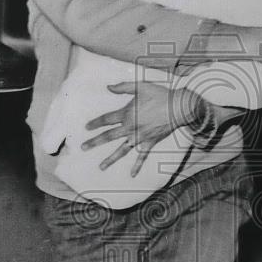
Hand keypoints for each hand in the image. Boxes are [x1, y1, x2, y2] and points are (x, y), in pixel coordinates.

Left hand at [81, 81, 197, 175]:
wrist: (178, 107)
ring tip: (101, 167)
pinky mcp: (150, 143)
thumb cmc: (160, 95)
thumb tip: (108, 87)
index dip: (95, 123)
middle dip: (95, 142)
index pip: (106, 120)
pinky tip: (132, 175)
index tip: (85, 128)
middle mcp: (130, 128)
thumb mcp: (140, 86)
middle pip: (109, 136)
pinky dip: (137, 166)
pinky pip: (142, 156)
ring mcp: (139, 138)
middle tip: (83, 148)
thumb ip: (123, 87)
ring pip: (122, 150)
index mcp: (126, 114)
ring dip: (111, 158)